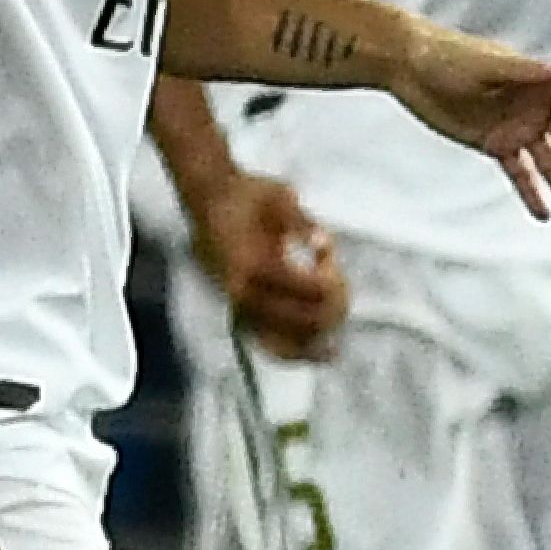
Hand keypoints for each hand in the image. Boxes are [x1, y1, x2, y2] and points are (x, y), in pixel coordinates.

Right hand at [184, 165, 350, 359]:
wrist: (209, 200)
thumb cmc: (247, 195)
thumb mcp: (278, 195)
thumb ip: (300, 220)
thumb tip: (323, 241)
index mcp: (249, 263)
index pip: (302, 287)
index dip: (326, 279)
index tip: (328, 255)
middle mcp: (241, 291)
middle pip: (298, 320)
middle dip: (329, 310)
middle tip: (342, 290)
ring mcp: (237, 304)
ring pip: (279, 342)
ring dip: (312, 341)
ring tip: (333, 350)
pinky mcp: (237, 310)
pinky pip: (264, 342)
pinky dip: (291, 352)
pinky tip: (317, 355)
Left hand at [391, 30, 550, 220]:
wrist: (409, 66)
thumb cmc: (449, 56)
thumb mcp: (487, 65)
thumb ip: (526, 72)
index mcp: (543, 86)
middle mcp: (536, 109)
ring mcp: (517, 129)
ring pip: (548, 165)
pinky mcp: (494, 145)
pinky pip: (518, 174)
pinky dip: (531, 194)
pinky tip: (544, 215)